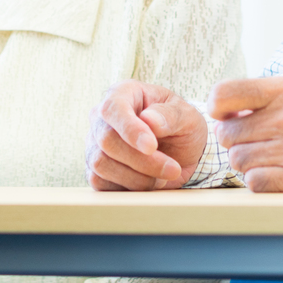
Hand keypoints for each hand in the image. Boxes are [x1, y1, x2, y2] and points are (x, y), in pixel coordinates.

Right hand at [86, 80, 208, 189]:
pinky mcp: (95, 169)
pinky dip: (127, 188)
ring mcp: (95, 144)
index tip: (152, 147)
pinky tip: (147, 183)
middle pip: (106, 139)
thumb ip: (171, 116)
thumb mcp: (188, 117)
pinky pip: (99, 183)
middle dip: (141, 160)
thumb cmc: (182, 127)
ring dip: (137, 178)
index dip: (130, 129)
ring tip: (162, 178)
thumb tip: (149, 120)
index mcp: (123, 94)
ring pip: (101, 164)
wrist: (181, 153)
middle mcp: (103, 117)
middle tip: (171, 169)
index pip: (113, 108)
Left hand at [209, 76, 282, 191]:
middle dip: (235, 139)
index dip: (218, 107)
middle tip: (253, 141)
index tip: (225, 114)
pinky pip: (256, 183)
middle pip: (228, 134)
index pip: (225, 93)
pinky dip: (260, 181)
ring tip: (268, 157)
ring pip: (239, 160)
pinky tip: (276, 173)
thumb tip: (222, 108)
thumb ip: (264, 95)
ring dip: (247, 162)